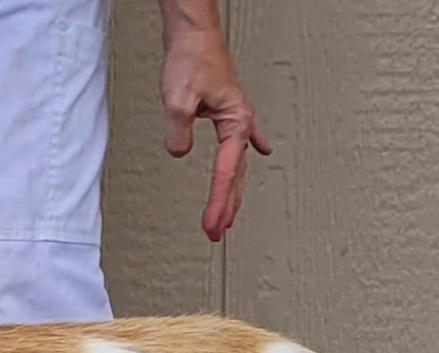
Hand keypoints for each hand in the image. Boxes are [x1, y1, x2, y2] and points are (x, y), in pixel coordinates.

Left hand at [160, 23, 270, 241]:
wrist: (193, 34)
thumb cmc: (192, 58)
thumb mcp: (178, 100)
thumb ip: (179, 131)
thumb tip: (179, 152)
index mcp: (236, 123)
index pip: (225, 174)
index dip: (217, 203)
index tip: (211, 226)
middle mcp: (240, 123)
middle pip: (235, 175)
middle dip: (226, 206)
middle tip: (215, 233)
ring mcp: (236, 118)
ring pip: (236, 164)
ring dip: (231, 191)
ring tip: (227, 215)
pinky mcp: (226, 111)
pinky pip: (239, 140)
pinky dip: (245, 152)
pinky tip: (260, 154)